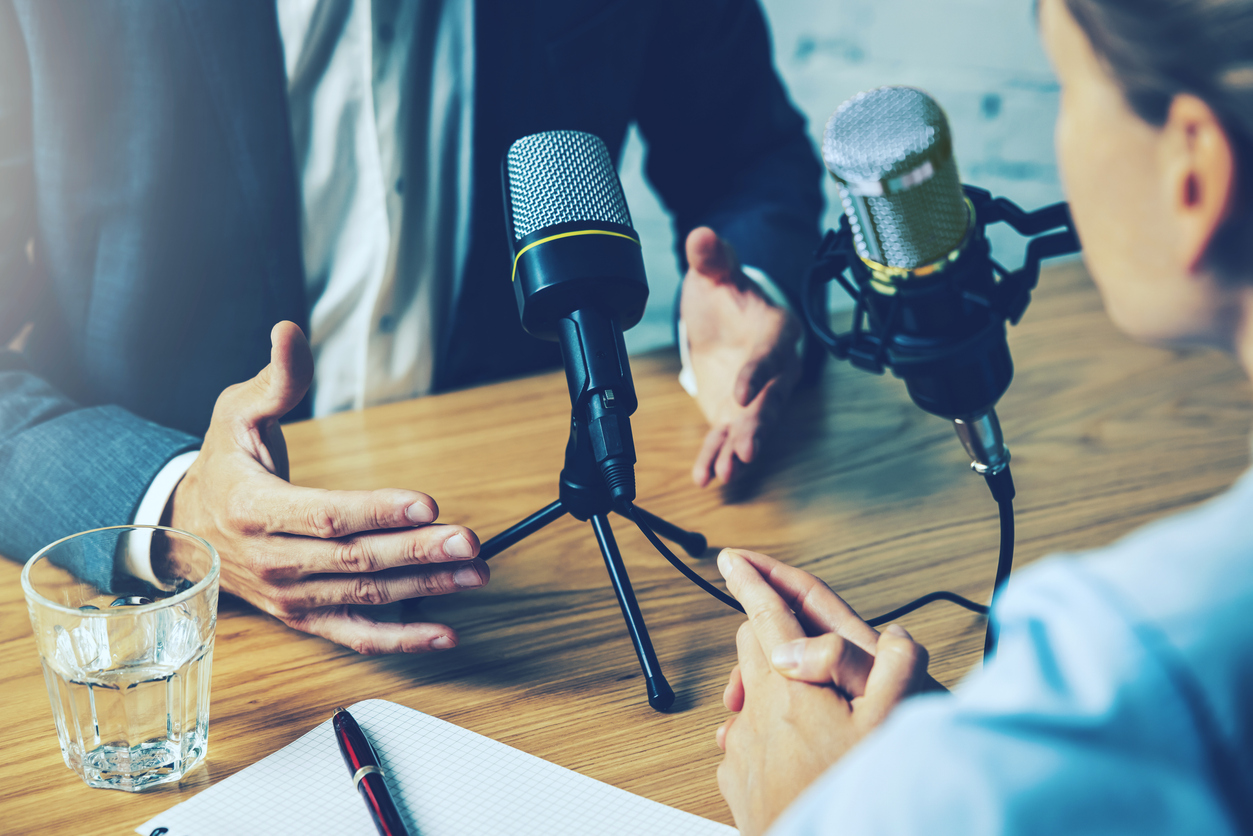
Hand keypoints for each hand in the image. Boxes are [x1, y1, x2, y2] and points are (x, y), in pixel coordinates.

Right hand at [162, 322, 487, 654]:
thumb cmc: (223, 465)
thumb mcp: (237, 412)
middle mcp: (273, 561)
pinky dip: (402, 639)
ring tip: (475, 573)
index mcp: (254, 510)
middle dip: (418, 552)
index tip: (427, 503)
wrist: (190, 526)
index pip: (326, 515)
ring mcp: (290, 596)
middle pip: (356, 560)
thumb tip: (290, 332)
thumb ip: (276, 378)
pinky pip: (355, 634)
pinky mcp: (304, 617)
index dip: (379, 511)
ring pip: (365, 596)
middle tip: (470, 543)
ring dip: (426, 588)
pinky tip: (446, 632)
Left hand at [680, 227, 801, 486]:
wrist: (725, 316)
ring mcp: (759, 396)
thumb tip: (701, 237)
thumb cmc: (728, 293)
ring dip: (740, 449)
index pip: (772, 352)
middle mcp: (777, 369)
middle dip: (758, 426)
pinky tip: (706, 477)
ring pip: (754, 425)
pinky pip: (729, 438)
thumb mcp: (716, 271)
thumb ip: (711, 257)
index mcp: (776, 330)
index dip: (760, 372)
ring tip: (727, 472)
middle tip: (745, 449)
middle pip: (771, 400)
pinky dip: (717, 457)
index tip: (742, 391)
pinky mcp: (737, 413)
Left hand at [714, 549, 931, 835]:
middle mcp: (755, 713)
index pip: (765, 617)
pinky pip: (744, 738)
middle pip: (750, 649)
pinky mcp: (734, 778)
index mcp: (790, 689)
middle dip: (770, 636)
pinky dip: (763, 733)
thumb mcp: (891, 728)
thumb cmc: (852, 792)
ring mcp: (740, 747)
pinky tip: (795, 754)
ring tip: (810, 713)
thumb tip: (895, 636)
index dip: (751, 581)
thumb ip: (897, 670)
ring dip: (770, 690)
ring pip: (748, 695)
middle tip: (799, 644)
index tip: (733, 558)